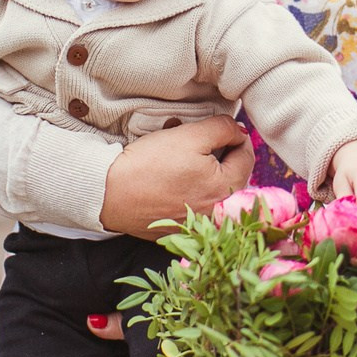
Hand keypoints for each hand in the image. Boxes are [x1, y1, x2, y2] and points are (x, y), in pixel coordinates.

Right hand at [98, 116, 254, 237]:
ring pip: (210, 186)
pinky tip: (168, 175)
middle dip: (215, 152)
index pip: (246, 156)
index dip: (236, 136)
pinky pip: (192, 202)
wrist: (109, 194)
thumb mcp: (190, 135)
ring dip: (201, 167)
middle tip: (194, 138)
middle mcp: (217, 213)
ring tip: (177, 153)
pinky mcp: (178, 229)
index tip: (221, 127)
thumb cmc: (150, 164)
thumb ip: (222, 129)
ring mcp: (197, 224)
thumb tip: (239, 131)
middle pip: (229, 173)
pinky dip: (187, 186)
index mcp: (226, 190)